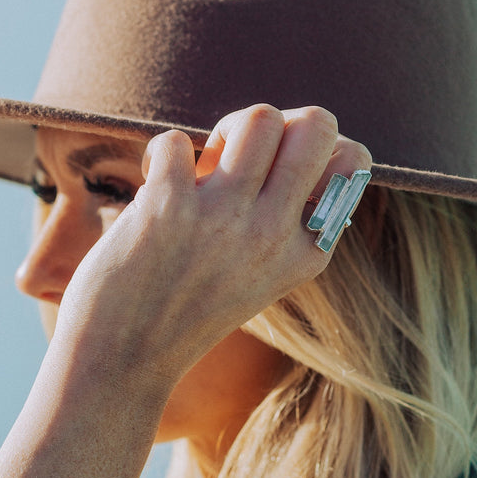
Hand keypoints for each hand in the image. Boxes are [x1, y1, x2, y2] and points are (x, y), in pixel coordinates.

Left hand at [0, 105, 370, 477]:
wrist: (124, 360)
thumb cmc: (187, 308)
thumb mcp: (261, 273)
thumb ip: (284, 216)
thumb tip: (289, 130)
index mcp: (308, 251)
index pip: (351, 159)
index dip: (312, 143)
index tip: (276, 167)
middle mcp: (275, 234)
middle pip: (317, 123)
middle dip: (279, 120)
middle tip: (240, 155)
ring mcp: (224, 220)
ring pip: (258, 117)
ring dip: (225, 127)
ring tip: (200, 164)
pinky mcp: (169, 208)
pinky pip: (175, 139)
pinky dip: (161, 152)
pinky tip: (153, 184)